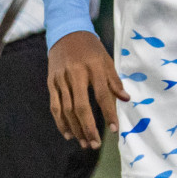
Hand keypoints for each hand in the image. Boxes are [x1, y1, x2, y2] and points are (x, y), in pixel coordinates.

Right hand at [48, 30, 127, 147]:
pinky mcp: (51, 82)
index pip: (102, 94)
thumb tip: (126, 99)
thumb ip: (114, 81)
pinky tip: (69, 134)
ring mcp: (61, 79)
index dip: (109, 113)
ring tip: (85, 143)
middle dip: (89, 128)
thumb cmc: (91, 49)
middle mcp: (75, 74)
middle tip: (95, 144)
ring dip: (75, 128)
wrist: (66, 33)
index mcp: (93, 67)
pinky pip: (55, 106)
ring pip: (66, 109)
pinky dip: (61, 122)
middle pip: (81, 106)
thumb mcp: (106, 60)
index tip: (114, 130)